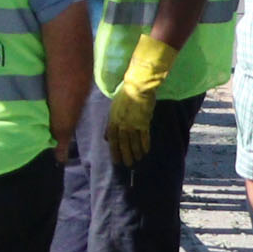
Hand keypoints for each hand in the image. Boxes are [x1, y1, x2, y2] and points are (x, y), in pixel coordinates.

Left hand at [104, 34, 177, 167]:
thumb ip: (110, 124)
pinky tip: (146, 152)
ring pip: (133, 143)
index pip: (112, 140)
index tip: (116, 161)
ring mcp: (132, 124)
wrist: (138, 85)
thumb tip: (107, 137)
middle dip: (125, 156)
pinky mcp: (143, 122)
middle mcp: (121, 124)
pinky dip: (145, 145)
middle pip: (122, 144)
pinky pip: (144, 137)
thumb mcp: (113, 108)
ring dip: (135, 153)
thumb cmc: (125, 94)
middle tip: (127, 166)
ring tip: (137, 161)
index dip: (114, 152)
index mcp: (112, 120)